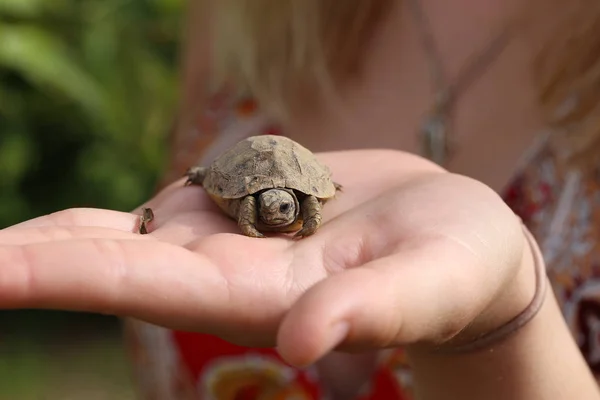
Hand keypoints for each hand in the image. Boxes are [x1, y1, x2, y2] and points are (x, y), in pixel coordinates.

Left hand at [0, 150, 534, 366]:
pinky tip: (104, 214)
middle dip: (30, 255)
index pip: (141, 285)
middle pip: (110, 258)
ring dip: (60, 228)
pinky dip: (136, 199)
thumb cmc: (457, 271)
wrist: (457, 240)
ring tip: (0, 248)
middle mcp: (233, 272)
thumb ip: (369, 312)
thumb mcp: (428, 288)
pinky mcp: (255, 204)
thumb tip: (301, 345)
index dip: (59, 277)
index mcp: (263, 297)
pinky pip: (180, 192)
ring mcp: (238, 237)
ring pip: (132, 224)